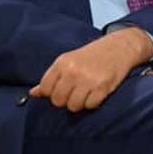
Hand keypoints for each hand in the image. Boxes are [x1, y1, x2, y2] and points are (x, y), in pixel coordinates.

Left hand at [30, 27, 152, 111]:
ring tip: (86, 93)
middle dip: (65, 100)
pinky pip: (90, 106)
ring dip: (79, 103)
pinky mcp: (102, 87)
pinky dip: (93, 103)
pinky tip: (96, 92)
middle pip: (58, 100)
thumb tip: (33, 93)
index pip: (46, 89)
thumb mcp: (68, 61)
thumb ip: (51, 77)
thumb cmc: (92, 56)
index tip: (61, 90)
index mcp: (62, 63)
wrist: (119, 47)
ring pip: (73, 106)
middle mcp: (73, 71)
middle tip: (75, 92)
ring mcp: (88, 79)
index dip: (52, 93)